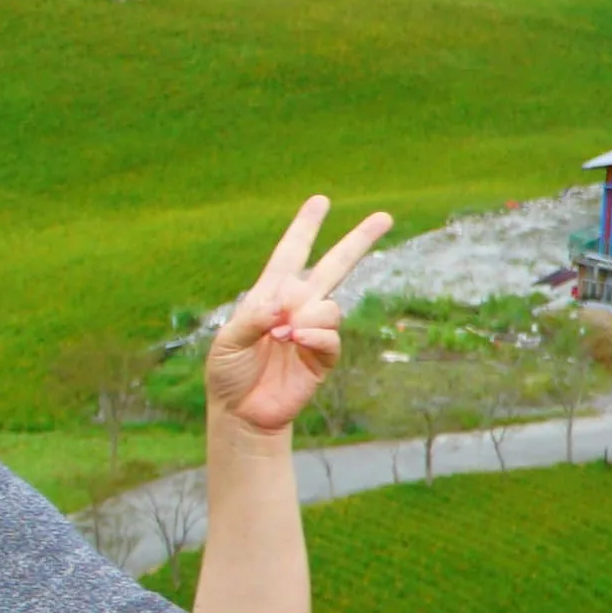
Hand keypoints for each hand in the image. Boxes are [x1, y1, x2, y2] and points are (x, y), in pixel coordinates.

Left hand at [202, 194, 394, 437]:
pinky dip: (315, 335)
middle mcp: (296, 307)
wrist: (241, 411)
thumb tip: (283, 304)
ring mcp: (312, 330)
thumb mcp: (227, 342)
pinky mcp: (323, 356)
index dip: (305, 228)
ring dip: (307, 316)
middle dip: (357, 241)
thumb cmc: (228, 372)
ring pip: (330, 305)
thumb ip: (252, 319)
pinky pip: (331, 335)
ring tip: (281, 335)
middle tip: (384, 216)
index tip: (321, 201)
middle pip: (333, 266)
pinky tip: (297, 341)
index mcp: (270, 295)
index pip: (290, 254)